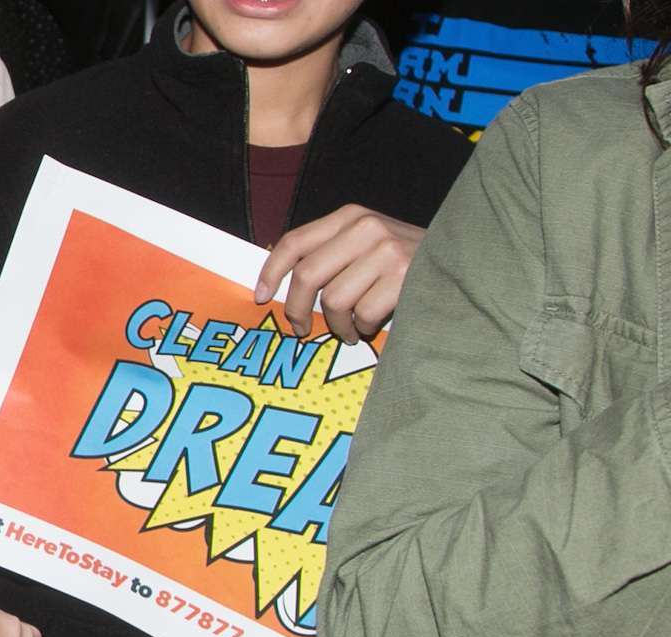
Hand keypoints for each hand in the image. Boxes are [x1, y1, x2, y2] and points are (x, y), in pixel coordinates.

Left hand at [255, 205, 426, 344]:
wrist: (465, 260)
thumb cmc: (405, 261)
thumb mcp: (366, 244)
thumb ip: (331, 255)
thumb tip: (281, 286)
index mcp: (351, 217)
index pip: (295, 242)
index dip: (271, 272)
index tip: (261, 296)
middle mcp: (366, 229)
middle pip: (307, 275)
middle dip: (295, 309)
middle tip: (299, 328)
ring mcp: (386, 252)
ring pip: (333, 300)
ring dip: (335, 325)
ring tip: (347, 329)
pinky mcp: (404, 277)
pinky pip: (362, 315)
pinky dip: (361, 328)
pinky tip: (370, 325)